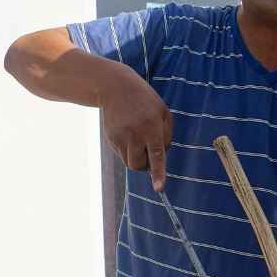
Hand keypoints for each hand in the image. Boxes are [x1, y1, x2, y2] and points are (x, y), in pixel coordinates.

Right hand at [101, 67, 172, 190]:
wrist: (115, 88)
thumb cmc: (145, 101)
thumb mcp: (163, 113)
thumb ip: (166, 136)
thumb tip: (161, 157)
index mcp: (151, 128)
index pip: (156, 155)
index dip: (158, 173)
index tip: (159, 188)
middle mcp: (134, 135)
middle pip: (139, 165)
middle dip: (145, 164)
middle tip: (148, 149)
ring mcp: (120, 137)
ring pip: (129, 162)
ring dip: (136, 157)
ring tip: (137, 138)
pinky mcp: (110, 139)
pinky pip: (121, 154)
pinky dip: (127, 150)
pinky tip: (128, 133)